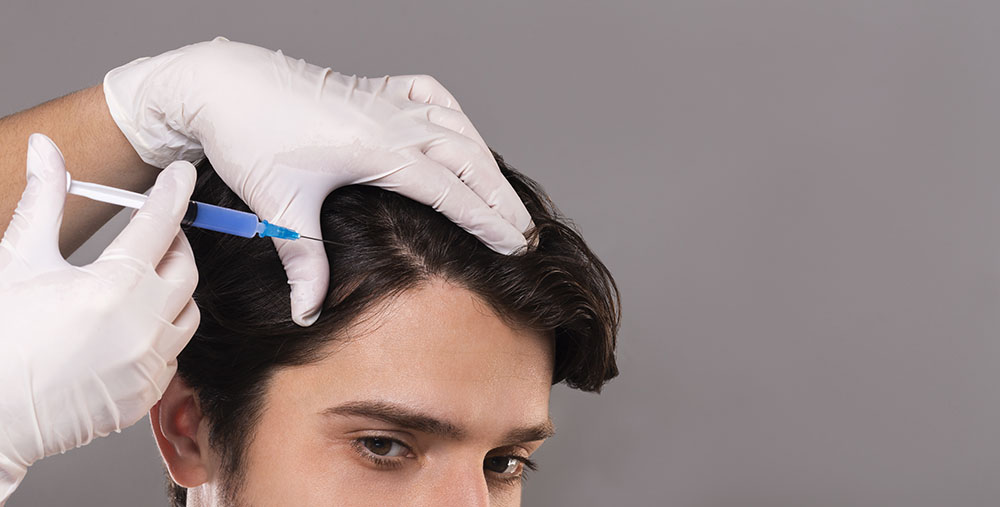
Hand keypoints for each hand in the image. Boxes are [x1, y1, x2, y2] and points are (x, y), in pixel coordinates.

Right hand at [0, 134, 199, 501]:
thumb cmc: (0, 339)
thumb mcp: (19, 261)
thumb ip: (44, 201)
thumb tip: (46, 150)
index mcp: (113, 287)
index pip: (161, 224)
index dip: (174, 193)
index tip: (181, 175)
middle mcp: (142, 326)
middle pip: (185, 267)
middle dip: (173, 244)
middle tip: (152, 234)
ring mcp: (149, 364)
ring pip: (188, 311)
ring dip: (171, 290)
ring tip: (138, 283)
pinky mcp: (147, 393)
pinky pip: (173, 352)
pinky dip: (160, 333)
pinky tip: (129, 328)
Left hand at [103, 37, 532, 325]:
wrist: (221, 83)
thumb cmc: (247, 138)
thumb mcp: (279, 207)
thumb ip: (303, 263)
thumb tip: (310, 314)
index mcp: (377, 149)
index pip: (451, 190)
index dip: (487, 220)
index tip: (516, 245)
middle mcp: (391, 120)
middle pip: (468, 159)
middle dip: (501, 197)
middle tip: (526, 233)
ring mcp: (384, 101)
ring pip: (456, 127)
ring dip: (485, 161)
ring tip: (505, 195)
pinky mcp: (372, 89)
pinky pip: (429, 95)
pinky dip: (452, 114)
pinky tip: (457, 131)